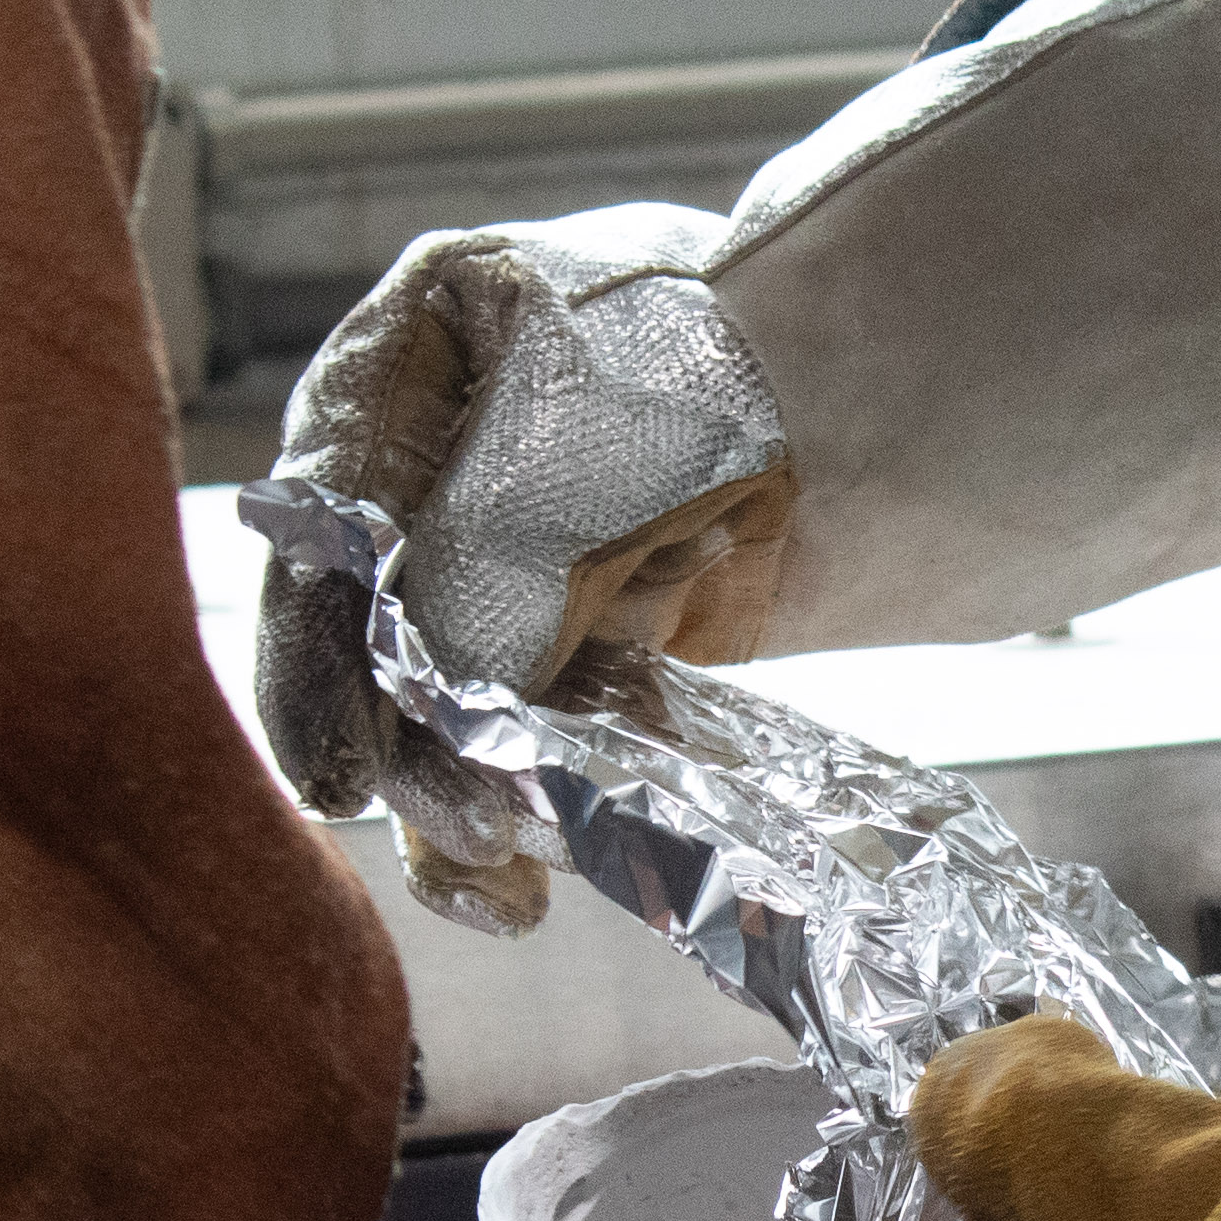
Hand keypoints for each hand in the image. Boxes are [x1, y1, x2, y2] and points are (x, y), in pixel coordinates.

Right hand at [256, 211, 795, 932]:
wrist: (910, 395)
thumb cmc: (728, 389)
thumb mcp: (557, 476)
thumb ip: (461, 595)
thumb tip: (411, 723)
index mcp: (426, 337)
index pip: (321, 517)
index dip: (310, 660)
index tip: (335, 776)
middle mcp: (462, 423)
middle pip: (376, 617)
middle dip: (408, 743)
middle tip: (462, 837)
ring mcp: (534, 516)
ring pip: (452, 682)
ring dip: (469, 789)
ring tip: (506, 882)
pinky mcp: (608, 601)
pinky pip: (539, 709)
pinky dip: (541, 786)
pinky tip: (545, 868)